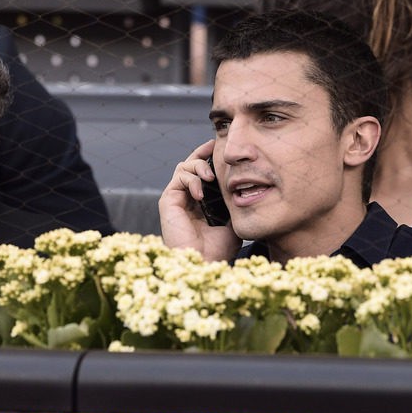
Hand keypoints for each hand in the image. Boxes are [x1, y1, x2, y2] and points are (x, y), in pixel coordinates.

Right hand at [158, 140, 240, 261]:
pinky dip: (191, 180)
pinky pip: (178, 178)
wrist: (205, 263)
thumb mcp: (234, 221)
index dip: (209, 159)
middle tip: (214, 148)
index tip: (220, 148)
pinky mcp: (167, 201)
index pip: (203, 174)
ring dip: (198, 166)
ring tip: (211, 176)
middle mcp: (186, 199)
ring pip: (183, 168)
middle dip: (202, 154)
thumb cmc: (219, 249)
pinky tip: (201, 193)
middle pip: (190, 165)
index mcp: (200, 203)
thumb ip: (234, 203)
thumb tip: (244, 185)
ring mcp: (176, 200)